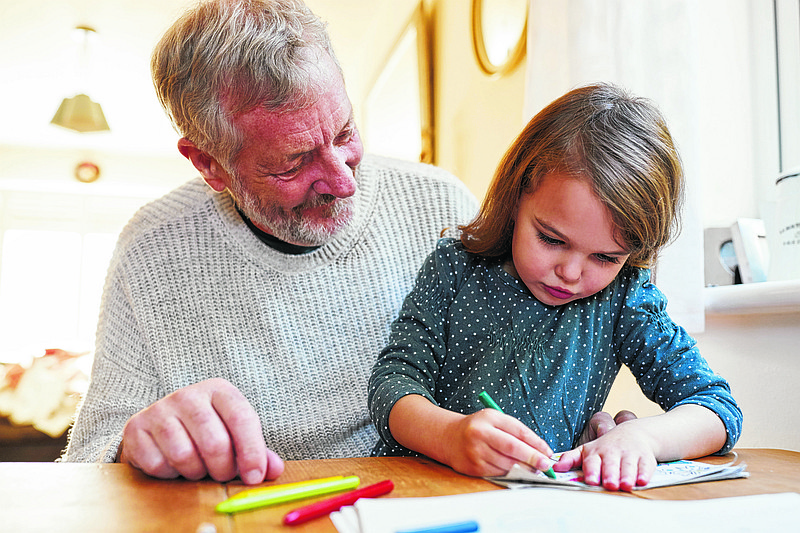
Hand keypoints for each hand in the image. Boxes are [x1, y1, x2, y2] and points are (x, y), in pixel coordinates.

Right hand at [118, 378, 283, 483]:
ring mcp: (159, 409)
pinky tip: (173, 465)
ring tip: (198, 468)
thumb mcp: (233, 433)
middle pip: (214, 441)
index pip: (242, 418)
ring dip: (195, 472)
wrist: (159, 425)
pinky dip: (169, 474)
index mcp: (219, 390)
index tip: (255, 476)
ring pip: (184, 455)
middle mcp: (189, 395)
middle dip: (223, 468)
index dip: (252, 451)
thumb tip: (274, 470)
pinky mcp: (136, 427)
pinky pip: (158, 464)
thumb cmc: (205, 430)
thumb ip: (255, 451)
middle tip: (223, 475)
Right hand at [442, 408, 554, 477]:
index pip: (518, 431)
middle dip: (533, 458)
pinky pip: (498, 473)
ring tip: (532, 468)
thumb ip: (516, 431)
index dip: (536, 443)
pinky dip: (510, 473)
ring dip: (524, 468)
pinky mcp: (473, 467)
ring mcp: (475, 452)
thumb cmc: (478, 427)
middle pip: (513, 448)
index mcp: (489, 418)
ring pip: (507, 463)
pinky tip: (516, 470)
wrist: (450, 437)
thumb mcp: (495, 420)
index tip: (547, 452)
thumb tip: (539, 449)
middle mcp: (480, 434)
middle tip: (545, 465)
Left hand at [556, 411, 656, 491]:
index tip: (591, 480)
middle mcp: (613, 452)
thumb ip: (571, 459)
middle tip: (610, 484)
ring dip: (627, 475)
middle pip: (611, 464)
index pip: (593, 461)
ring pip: (628, 465)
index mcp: (597, 452)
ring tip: (625, 485)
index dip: (592, 470)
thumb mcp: (587, 450)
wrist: (633, 434)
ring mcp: (630, 454)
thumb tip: (554, 468)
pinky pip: (646, 466)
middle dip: (611, 474)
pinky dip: (644, 473)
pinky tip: (642, 481)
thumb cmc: (606, 447)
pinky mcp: (645, 458)